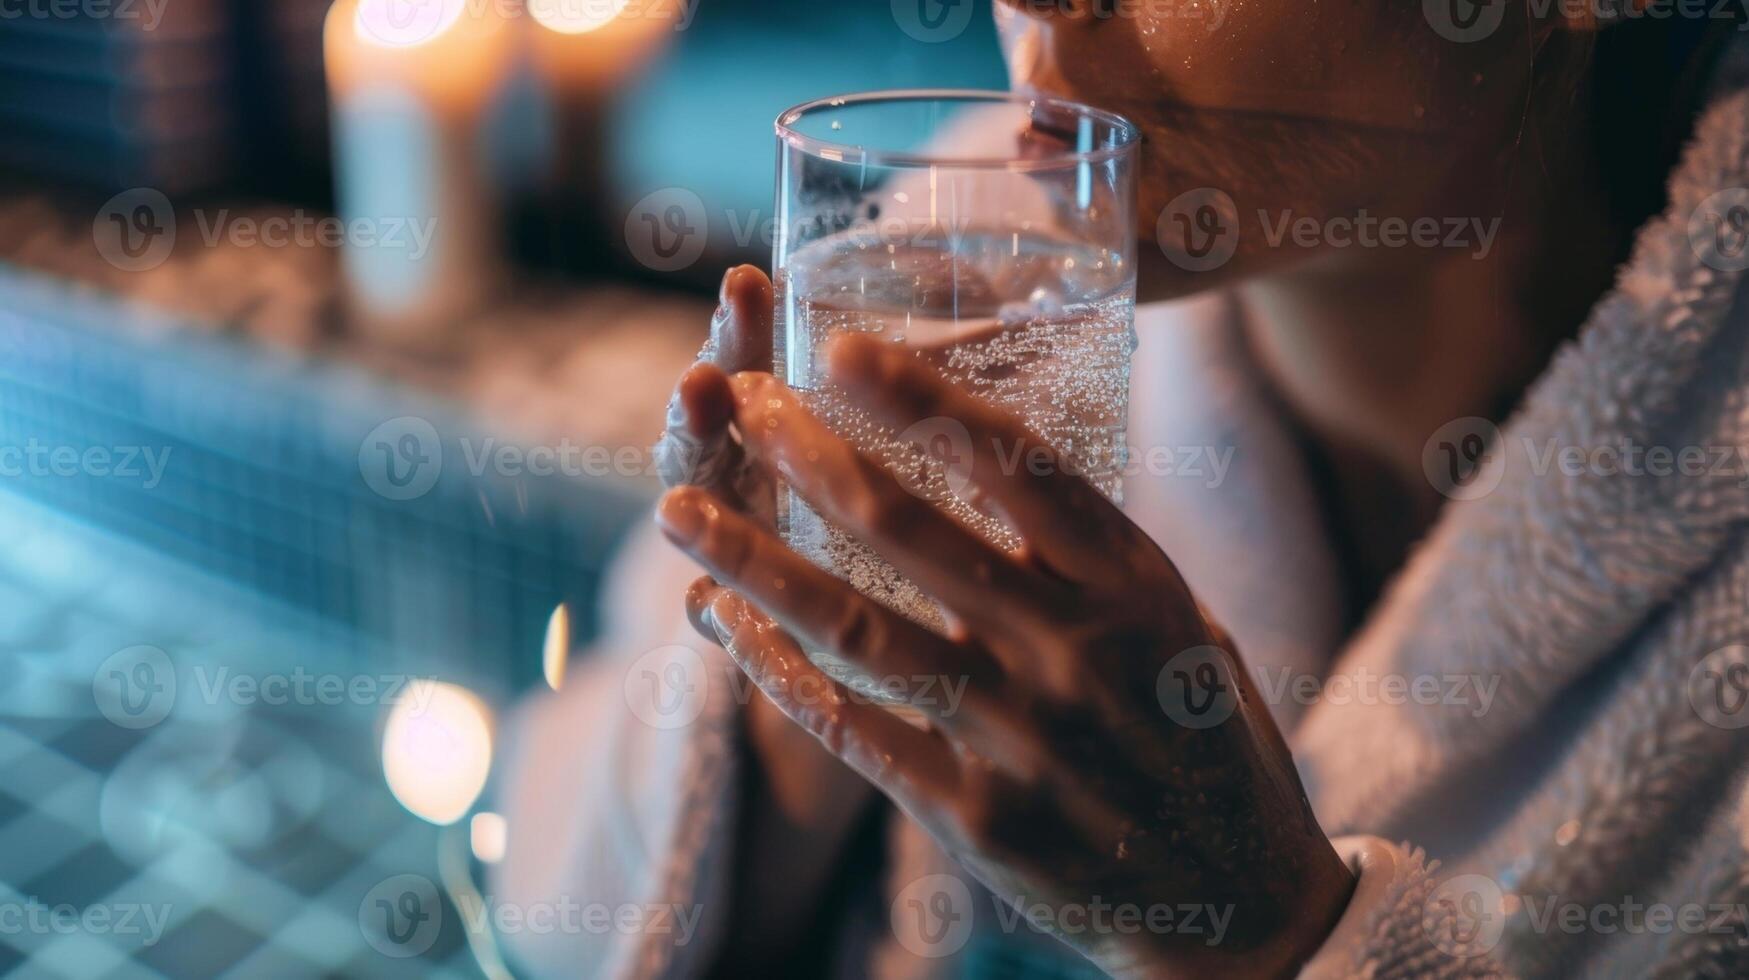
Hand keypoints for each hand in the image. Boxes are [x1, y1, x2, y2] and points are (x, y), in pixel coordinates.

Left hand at [656, 333, 1353, 977]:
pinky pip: (851, 728)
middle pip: (912, 531)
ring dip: (756, 560)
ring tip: (679, 510)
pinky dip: (778, 670)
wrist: (1243, 906)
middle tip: (741, 401)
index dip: (921, 399)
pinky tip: (724, 621)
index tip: (838, 348)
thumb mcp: (1184, 624)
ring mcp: (1021, 738)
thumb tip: (984, 460)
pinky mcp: (975, 817)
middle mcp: (1075, 652)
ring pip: (856, 628)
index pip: (1016, 465)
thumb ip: (1093, 556)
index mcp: (1136, 586)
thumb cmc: (1208, 743)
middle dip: (809, 456)